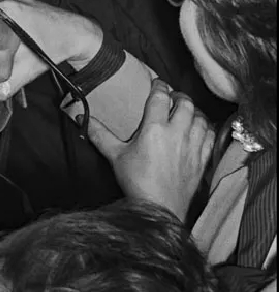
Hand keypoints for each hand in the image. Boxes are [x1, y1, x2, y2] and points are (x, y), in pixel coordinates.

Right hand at [87, 78, 213, 218]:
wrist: (160, 208)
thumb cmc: (136, 181)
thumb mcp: (114, 155)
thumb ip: (99, 134)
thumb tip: (81, 117)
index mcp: (154, 128)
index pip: (161, 96)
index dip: (159, 85)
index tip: (156, 83)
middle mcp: (177, 133)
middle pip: (186, 103)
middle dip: (179, 96)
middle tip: (171, 97)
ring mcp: (193, 146)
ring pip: (201, 118)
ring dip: (194, 111)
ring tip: (185, 112)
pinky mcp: (203, 160)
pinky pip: (210, 136)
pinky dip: (206, 128)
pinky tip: (199, 130)